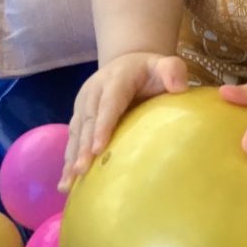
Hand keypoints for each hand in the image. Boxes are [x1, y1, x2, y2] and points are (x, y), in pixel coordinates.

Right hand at [59, 52, 187, 191]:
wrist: (127, 63)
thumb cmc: (149, 70)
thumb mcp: (163, 64)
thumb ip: (173, 70)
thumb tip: (179, 88)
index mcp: (116, 79)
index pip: (109, 103)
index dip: (103, 125)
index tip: (99, 148)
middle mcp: (94, 92)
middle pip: (89, 120)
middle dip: (84, 147)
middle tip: (82, 170)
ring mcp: (84, 104)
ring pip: (77, 132)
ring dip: (72, 156)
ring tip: (69, 183)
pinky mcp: (79, 117)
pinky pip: (73, 139)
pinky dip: (69, 159)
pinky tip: (67, 182)